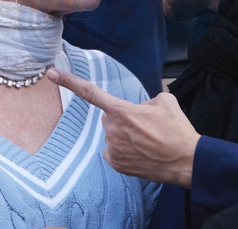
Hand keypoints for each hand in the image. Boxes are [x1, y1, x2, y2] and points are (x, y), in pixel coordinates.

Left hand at [47, 68, 198, 187]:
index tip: (51, 74)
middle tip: (148, 127)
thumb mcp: (165, 101)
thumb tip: (141, 107)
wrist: (186, 161)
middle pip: (111, 117)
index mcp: (122, 110)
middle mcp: (112, 129)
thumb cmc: (177, 130)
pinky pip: (114, 151)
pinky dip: (125, 150)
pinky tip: (141, 153)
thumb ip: (146, 99)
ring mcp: (112, 148)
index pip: (90, 92)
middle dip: (125, 119)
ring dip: (127, 136)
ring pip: (114, 135)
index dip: (69, 81)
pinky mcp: (115, 163)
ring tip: (149, 142)